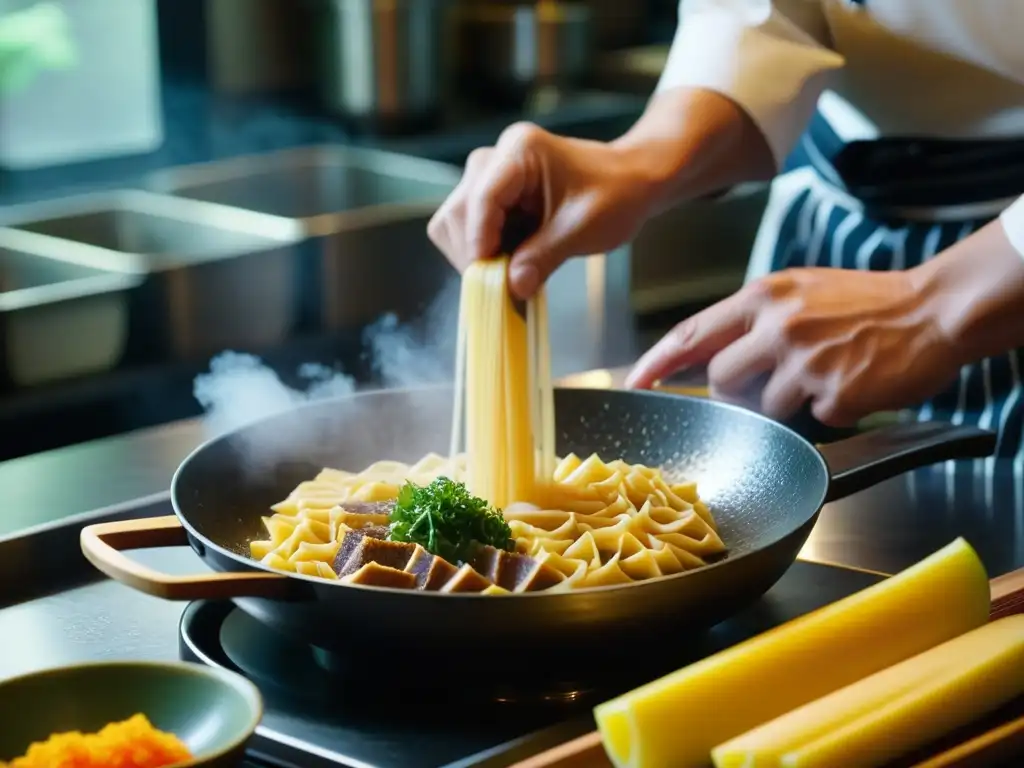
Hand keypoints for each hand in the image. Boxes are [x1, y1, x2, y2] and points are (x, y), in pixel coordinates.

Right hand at [427, 122, 656, 299]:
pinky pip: (470, 227)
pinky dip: (484, 251)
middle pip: (458, 210)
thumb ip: (544, 257)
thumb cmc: (616, 194)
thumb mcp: (584, 229)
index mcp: (520, 151)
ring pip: (456, 220)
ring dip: (476, 253)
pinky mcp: (494, 195)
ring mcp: (492, 175)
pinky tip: (510, 262)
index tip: (487, 276)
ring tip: (508, 273)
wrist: (632, 182)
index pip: (482, 197)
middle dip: (474, 251)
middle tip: (499, 284)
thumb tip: (512, 287)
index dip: (479, 240)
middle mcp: (497, 157)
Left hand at [625, 267, 962, 425]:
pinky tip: (851, 385)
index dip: (657, 361)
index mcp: (764, 297)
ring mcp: (805, 362)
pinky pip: (812, 420)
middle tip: (772, 382)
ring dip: (787, 404)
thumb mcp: (800, 291)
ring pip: (763, 407)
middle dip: (736, 391)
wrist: (935, 309)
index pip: (691, 333)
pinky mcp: (833, 394)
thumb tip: (710, 353)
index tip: (635, 382)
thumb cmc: (867, 302)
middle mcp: (777, 326)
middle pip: (720, 380)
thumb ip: (754, 318)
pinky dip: (828, 412)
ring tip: (823, 376)